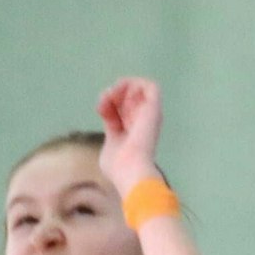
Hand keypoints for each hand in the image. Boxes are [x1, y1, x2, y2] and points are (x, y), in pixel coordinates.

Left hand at [97, 77, 162, 191]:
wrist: (130, 170)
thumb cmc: (119, 166)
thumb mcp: (110, 144)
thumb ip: (110, 129)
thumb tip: (108, 118)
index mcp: (134, 129)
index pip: (122, 108)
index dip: (109, 103)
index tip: (100, 109)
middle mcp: (144, 119)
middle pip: (129, 96)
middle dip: (113, 93)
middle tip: (103, 101)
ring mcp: (150, 112)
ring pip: (140, 87)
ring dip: (122, 87)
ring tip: (110, 96)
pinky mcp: (154, 107)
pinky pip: (149, 85)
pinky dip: (132, 84)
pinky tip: (119, 94)